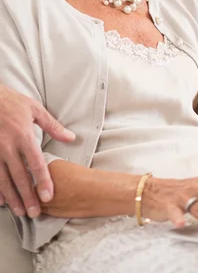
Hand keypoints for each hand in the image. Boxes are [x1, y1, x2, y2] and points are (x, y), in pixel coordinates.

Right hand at [0, 84, 75, 217]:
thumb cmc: (12, 102)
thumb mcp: (35, 109)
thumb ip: (53, 126)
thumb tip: (71, 138)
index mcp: (24, 136)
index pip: (36, 163)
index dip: (43, 181)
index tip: (48, 196)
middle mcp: (8, 147)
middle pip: (20, 177)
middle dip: (28, 196)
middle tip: (35, 213)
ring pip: (3, 180)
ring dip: (12, 198)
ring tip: (20, 212)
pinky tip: (2, 201)